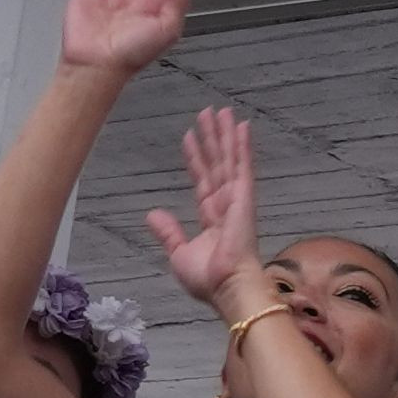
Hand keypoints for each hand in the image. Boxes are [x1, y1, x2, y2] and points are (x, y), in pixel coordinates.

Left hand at [144, 103, 265, 312]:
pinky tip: (241, 126)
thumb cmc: (208, 279)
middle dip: (212, 138)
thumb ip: (168, 232)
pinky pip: (242, 166)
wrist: (227, 287)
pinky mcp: (245, 197)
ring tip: (221, 110)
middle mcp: (226, 205)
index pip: (202, 181)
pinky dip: (242, 145)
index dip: (196, 159)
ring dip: (225, 134)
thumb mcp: (179, 253)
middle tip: (209, 113)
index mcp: (212, 219)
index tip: (190, 137)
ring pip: (229, 159)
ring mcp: (237, 199)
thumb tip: (152, 213)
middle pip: (217, 164)